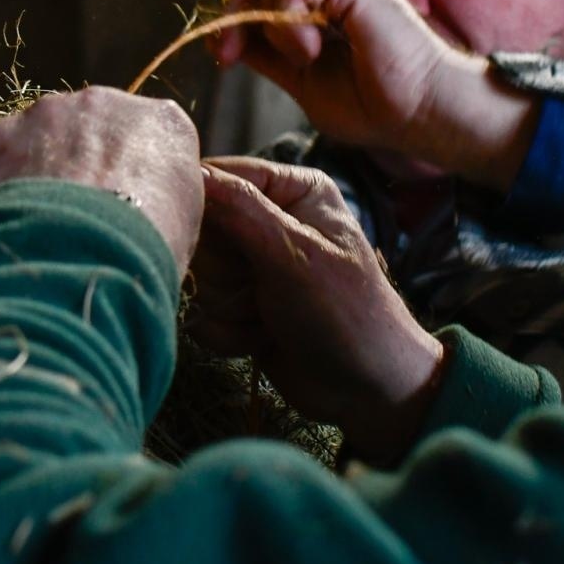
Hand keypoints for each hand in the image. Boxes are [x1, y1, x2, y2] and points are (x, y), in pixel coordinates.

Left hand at [0, 88, 203, 274]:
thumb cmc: (150, 245)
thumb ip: (170, 196)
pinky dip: (1, 187)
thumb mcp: (183, 223)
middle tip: (79, 212)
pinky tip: (10, 224)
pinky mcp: (1, 135)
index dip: (132, 173)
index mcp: (163, 122)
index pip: (148, 138)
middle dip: (83, 162)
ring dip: (40, 169)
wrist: (87, 252)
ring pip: (41, 137)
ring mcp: (49, 113)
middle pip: (91, 128)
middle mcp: (105, 102)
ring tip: (41, 222)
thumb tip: (163, 200)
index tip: (126, 204)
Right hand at [190, 156, 444, 462]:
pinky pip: (202, 310)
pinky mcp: (240, 305)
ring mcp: (254, 265)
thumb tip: (194, 172)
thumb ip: (243, 212)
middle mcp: (271, 220)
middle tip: (260, 289)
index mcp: (294, 190)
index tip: (219, 241)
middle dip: (226, 270)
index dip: (207, 207)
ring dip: (230, 306)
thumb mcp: (297, 257)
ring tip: (269, 317)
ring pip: (200, 274)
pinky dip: (229, 331)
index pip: (222, 175)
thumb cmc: (347, 314)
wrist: (369, 392)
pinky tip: (262, 338)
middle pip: (202, 228)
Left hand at [208, 0, 534, 190]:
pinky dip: (286, 20)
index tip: (223, 57)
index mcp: (325, 7)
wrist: (423, 114)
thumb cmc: (378, 107)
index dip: (235, 19)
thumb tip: (231, 41)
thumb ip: (272, 57)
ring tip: (298, 59)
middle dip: (236, 15)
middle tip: (229, 55)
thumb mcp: (305, 82)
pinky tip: (307, 51)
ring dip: (268, 23)